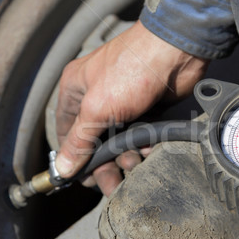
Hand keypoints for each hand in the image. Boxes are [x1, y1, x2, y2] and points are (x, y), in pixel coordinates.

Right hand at [55, 21, 207, 195]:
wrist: (176, 53)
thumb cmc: (132, 69)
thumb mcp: (97, 109)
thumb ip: (79, 141)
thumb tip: (63, 167)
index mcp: (76, 90)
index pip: (66, 131)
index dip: (73, 157)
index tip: (82, 179)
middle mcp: (98, 96)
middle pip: (94, 141)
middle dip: (104, 164)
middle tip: (112, 185)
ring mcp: (123, 102)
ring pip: (119, 141)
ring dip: (126, 156)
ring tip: (134, 163)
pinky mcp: (147, 108)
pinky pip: (141, 135)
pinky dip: (144, 145)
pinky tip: (149, 149)